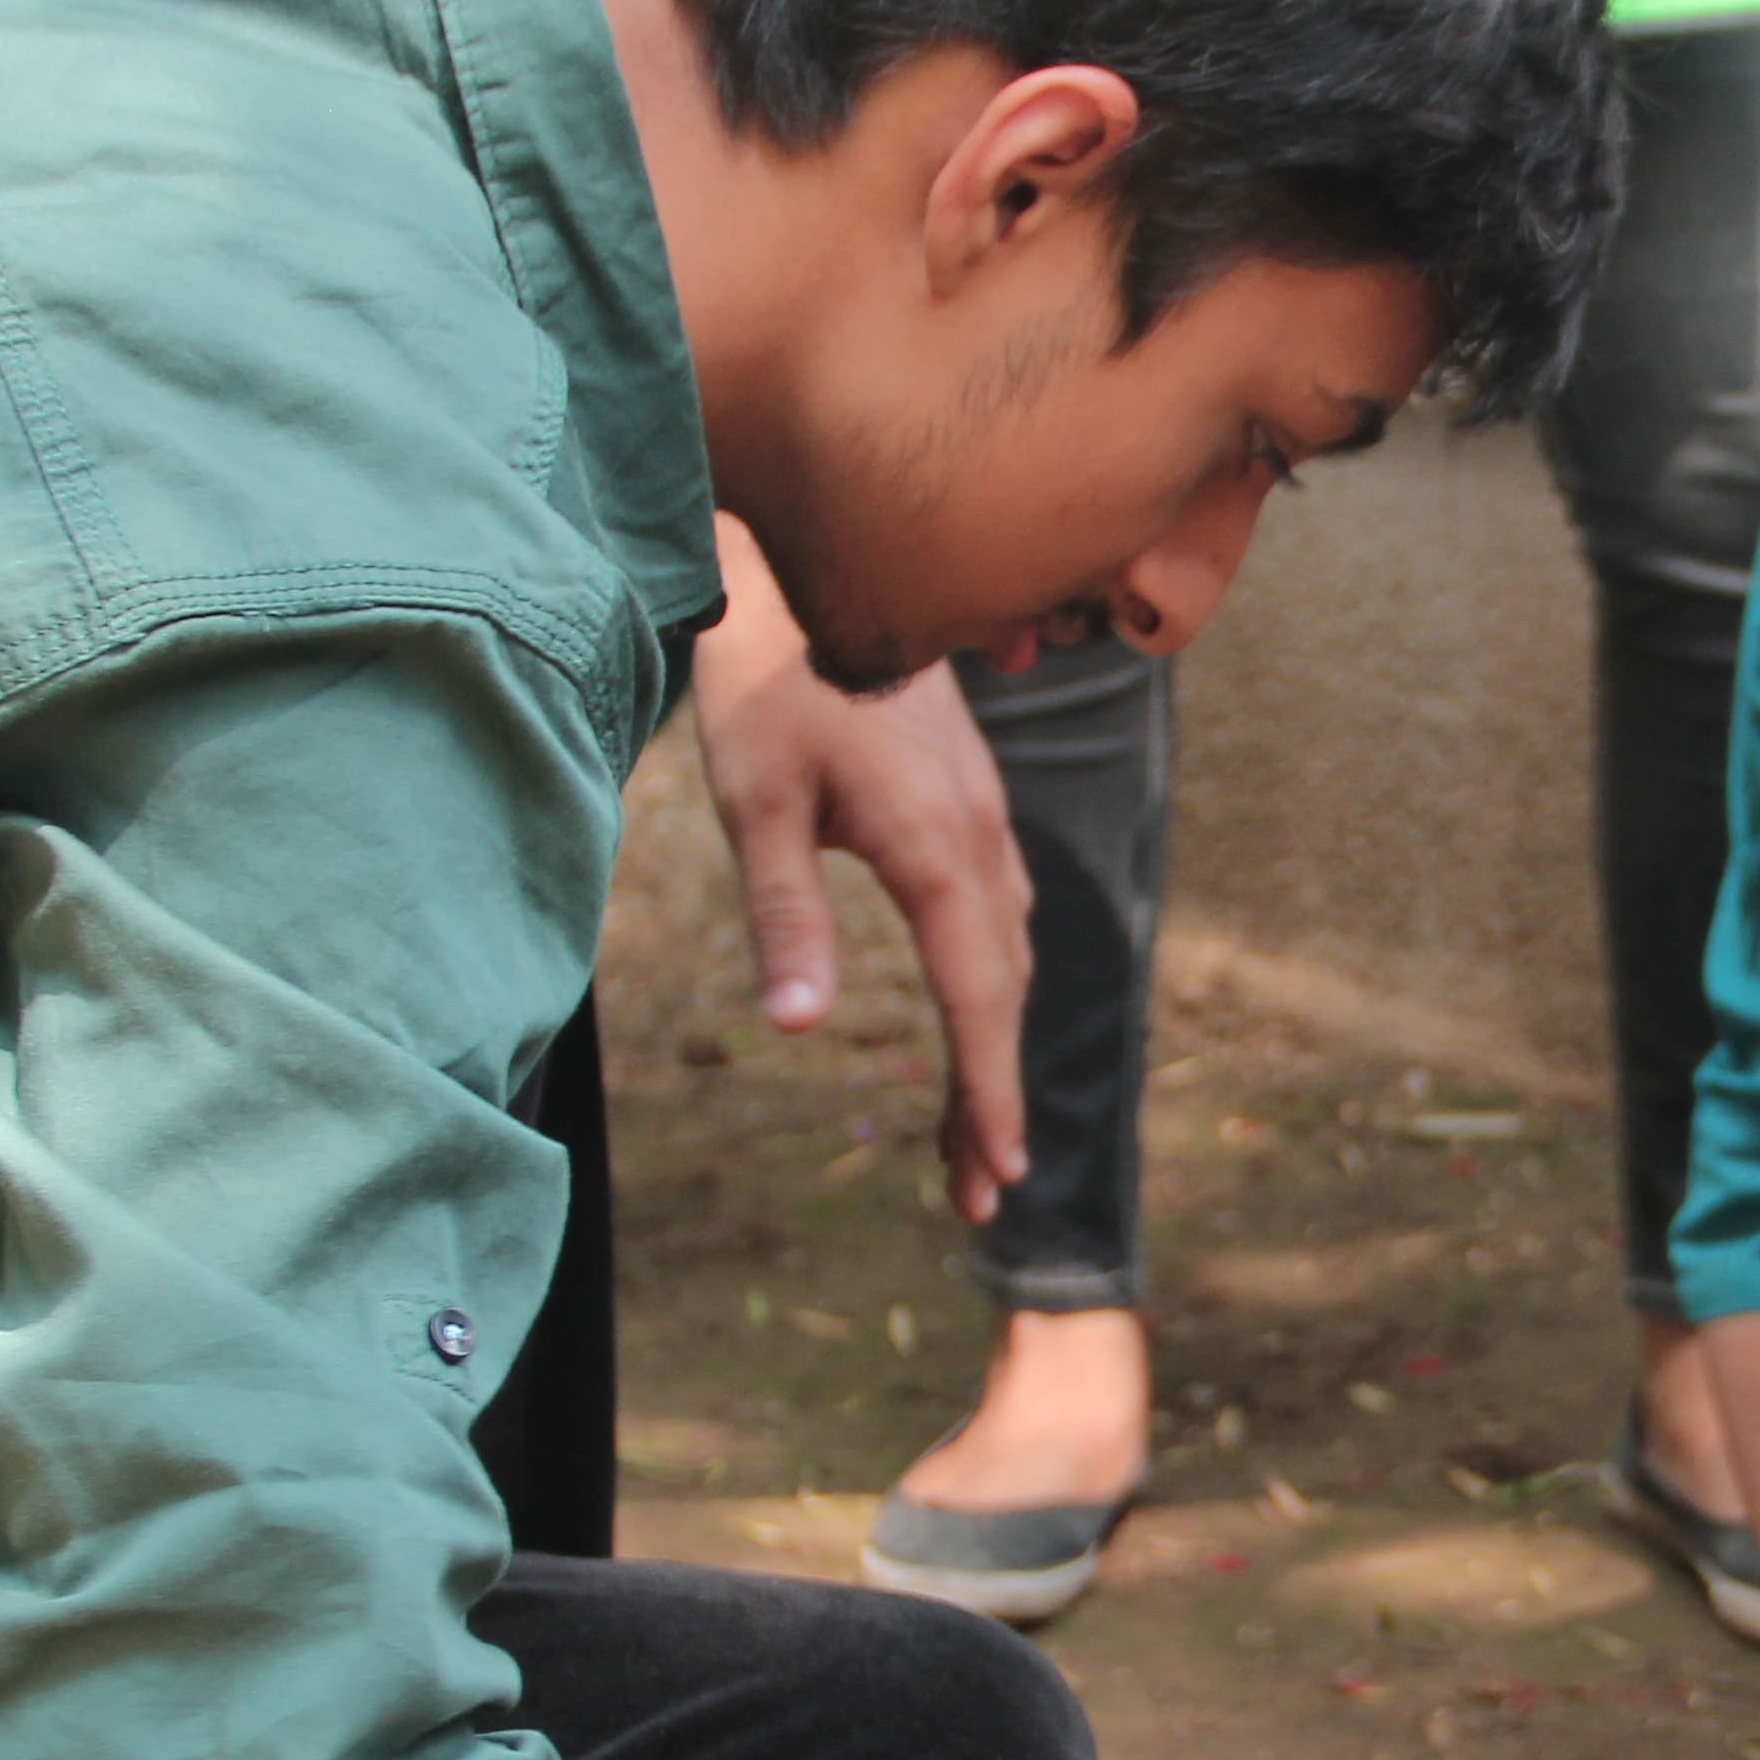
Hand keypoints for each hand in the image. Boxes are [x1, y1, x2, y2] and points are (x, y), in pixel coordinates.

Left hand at [694, 531, 1035, 1220]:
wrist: (804, 569)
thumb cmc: (764, 684)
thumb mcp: (753, 801)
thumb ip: (782, 914)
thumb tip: (795, 1028)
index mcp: (933, 848)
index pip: (976, 998)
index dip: (987, 1090)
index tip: (999, 1170)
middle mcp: (978, 838)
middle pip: (1002, 991)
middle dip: (991, 1094)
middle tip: (978, 1191)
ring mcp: (983, 816)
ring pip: (1007, 954)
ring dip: (994, 1043)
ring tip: (971, 1130)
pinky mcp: (970, 799)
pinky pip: (1000, 912)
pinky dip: (993, 981)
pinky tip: (977, 1006)